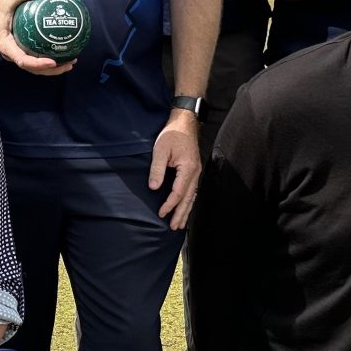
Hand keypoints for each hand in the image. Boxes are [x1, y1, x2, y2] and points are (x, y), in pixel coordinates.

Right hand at [0, 0, 74, 76]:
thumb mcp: (5, 0)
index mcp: (6, 46)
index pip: (23, 60)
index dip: (38, 64)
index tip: (53, 62)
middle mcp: (12, 54)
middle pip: (32, 69)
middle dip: (51, 70)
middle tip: (69, 63)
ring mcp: (16, 54)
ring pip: (35, 68)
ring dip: (53, 68)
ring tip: (70, 62)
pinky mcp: (21, 51)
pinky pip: (35, 59)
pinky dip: (49, 60)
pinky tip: (63, 53)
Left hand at [149, 114, 201, 228]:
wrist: (184, 123)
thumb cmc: (172, 135)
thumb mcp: (160, 150)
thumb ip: (157, 169)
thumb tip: (154, 187)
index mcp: (188, 168)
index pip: (179, 192)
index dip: (170, 204)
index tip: (161, 213)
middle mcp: (195, 173)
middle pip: (188, 198)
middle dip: (181, 214)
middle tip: (174, 227)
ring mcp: (196, 172)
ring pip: (192, 196)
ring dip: (186, 211)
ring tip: (180, 224)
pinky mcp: (194, 171)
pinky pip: (192, 190)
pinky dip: (188, 202)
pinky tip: (185, 208)